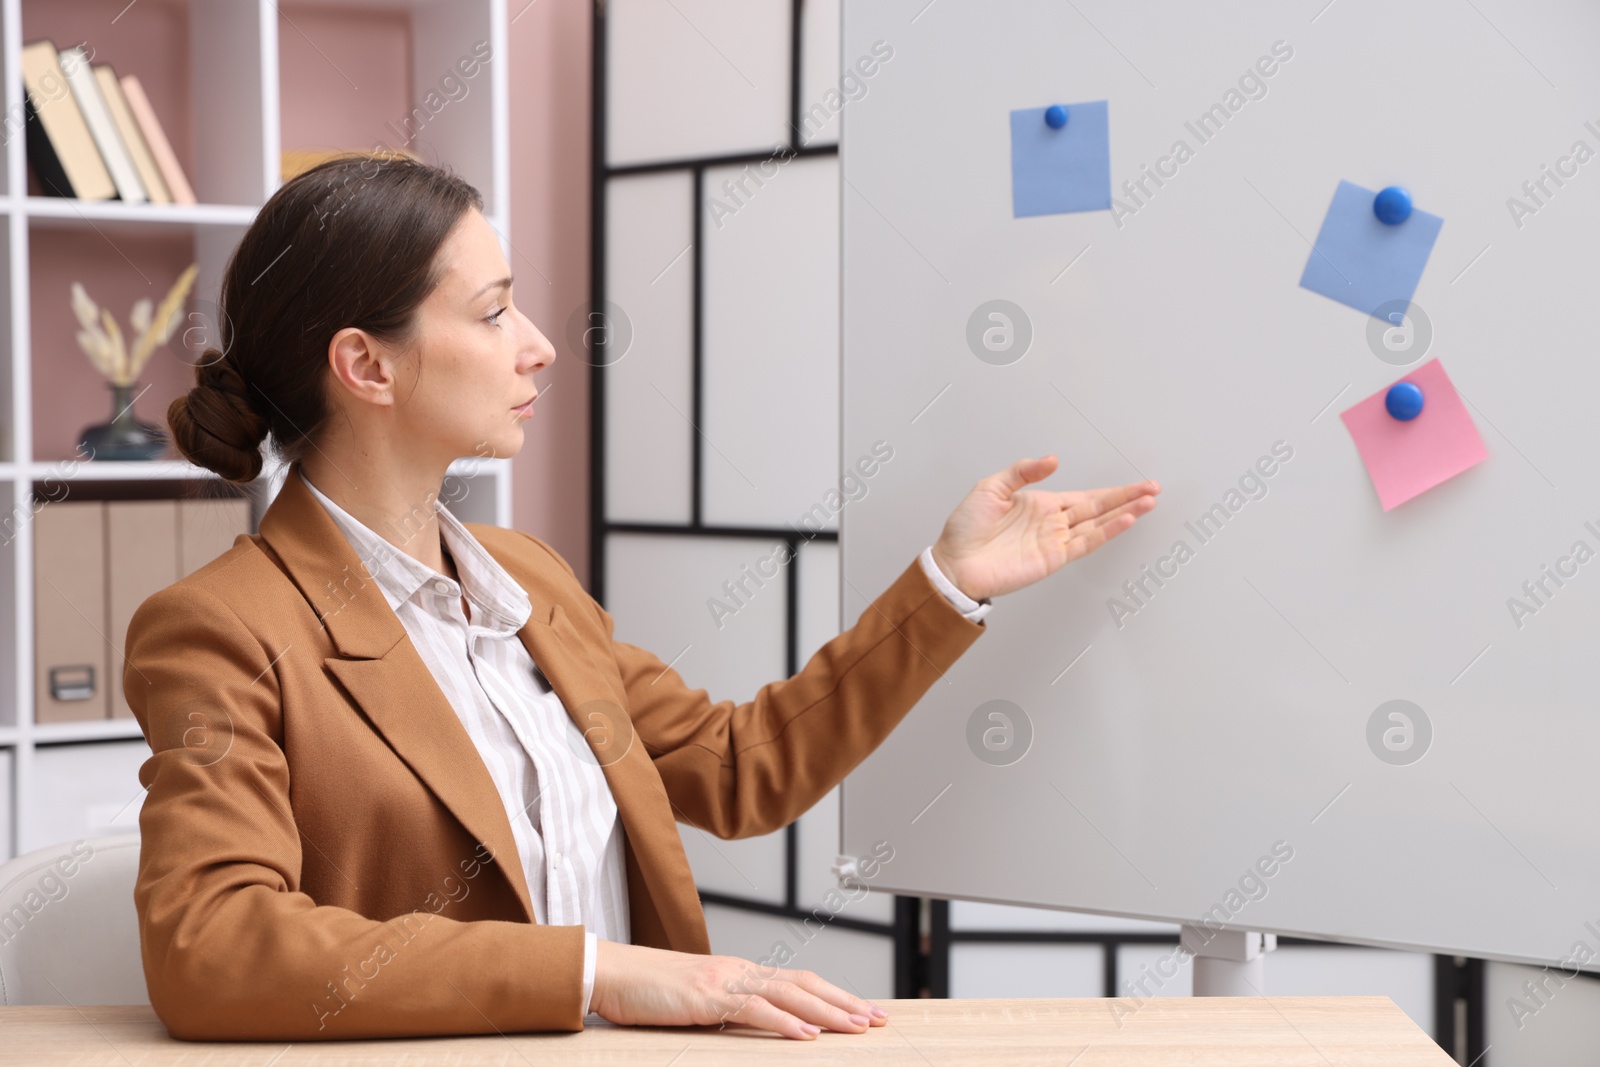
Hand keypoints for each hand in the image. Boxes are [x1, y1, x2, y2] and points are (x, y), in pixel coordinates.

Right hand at [590, 940, 886, 1039]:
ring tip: (857, 1026)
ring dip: (828, 1012)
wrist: (610, 973)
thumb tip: (755, 1031)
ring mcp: (725, 981)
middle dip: (845, 1002)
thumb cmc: (646, 992)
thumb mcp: (696, 1005)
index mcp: (738, 973)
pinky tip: (808, 1035)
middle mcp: (739, 971)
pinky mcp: (707, 996)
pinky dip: (785, 1022)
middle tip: (878, 1019)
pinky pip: (755, 1008)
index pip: (797, 982)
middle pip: (805, 983)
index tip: (862, 1011)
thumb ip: (726, 1014)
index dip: (833, 996)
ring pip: (789, 993)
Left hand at [930, 456, 1159, 601]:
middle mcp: (1052, 523)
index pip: (1084, 496)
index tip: (1136, 484)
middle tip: (1153, 489)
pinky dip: (1106, 532)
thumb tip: (1052, 460)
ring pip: (1098, 524)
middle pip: (1098, 508)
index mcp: (1040, 504)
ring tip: (1148, 502)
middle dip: (1127, 498)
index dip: (1111, 491)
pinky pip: (1085, 542)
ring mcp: (1055, 541)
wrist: (954, 563)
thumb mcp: (991, 488)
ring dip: (1124, 513)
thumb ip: (1022, 472)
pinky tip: (1124, 521)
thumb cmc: (966, 529)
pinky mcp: (1052, 558)